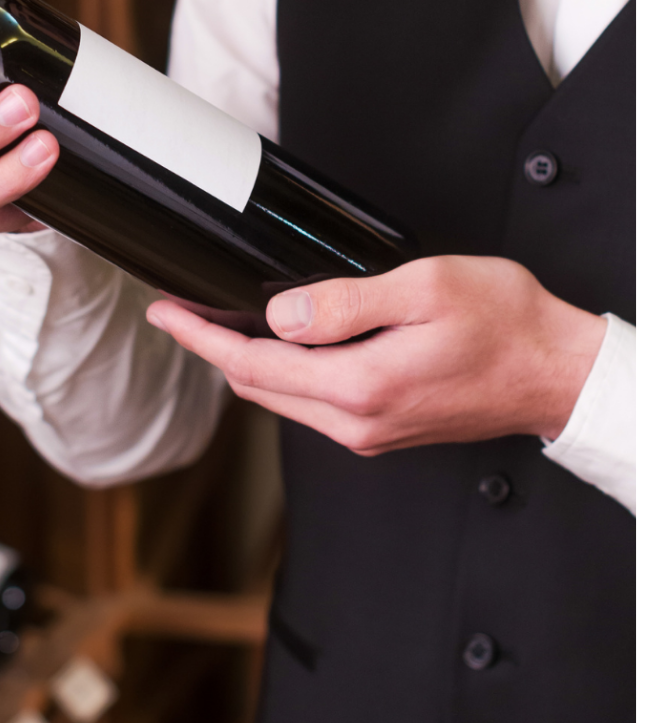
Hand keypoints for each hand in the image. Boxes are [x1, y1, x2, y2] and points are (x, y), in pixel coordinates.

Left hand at [146, 256, 606, 454]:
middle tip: (182, 310)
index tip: (167, 312)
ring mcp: (368, 432)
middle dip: (212, 347)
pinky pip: (310, 404)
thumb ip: (345, 303)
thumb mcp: (425, 290)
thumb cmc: (506, 325)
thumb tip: (281, 314)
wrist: (556, 373)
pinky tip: (277, 348)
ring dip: (243, 362)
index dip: (201, 335)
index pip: (253, 364)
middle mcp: (357, 421)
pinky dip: (280, 375)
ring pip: (280, 399)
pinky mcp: (380, 430)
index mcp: (361, 385)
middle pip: (256, 387)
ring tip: (218, 323)